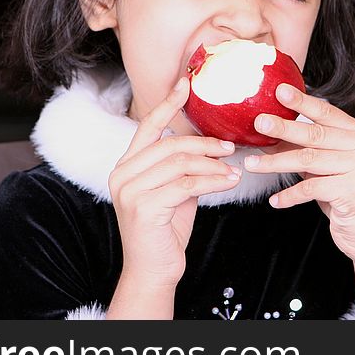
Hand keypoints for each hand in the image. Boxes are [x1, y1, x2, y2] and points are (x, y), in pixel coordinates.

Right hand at [108, 77, 240, 288]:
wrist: (153, 270)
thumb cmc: (166, 229)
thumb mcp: (174, 190)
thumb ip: (182, 167)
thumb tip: (210, 144)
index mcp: (126, 165)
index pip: (148, 126)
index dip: (168, 103)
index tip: (186, 83)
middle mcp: (122, 174)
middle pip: (170, 144)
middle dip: (204, 143)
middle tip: (230, 148)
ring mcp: (129, 191)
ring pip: (180, 163)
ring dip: (212, 164)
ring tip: (232, 170)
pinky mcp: (143, 208)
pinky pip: (186, 185)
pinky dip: (212, 181)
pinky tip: (229, 182)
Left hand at [243, 84, 354, 263]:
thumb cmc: (346, 198)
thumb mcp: (327, 169)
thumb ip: (307, 149)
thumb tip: (268, 135)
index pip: (327, 113)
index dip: (303, 101)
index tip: (280, 91)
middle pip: (315, 135)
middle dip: (283, 128)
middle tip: (258, 123)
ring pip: (309, 161)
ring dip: (276, 163)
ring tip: (252, 165)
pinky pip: (312, 188)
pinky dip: (290, 195)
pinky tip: (275, 200)